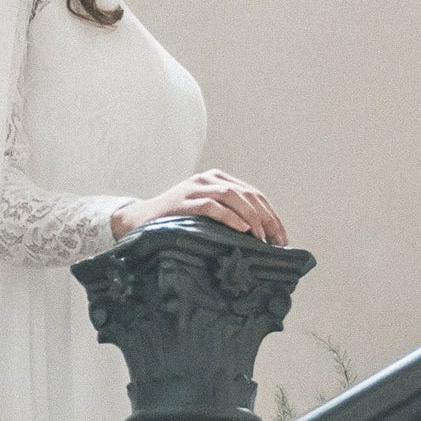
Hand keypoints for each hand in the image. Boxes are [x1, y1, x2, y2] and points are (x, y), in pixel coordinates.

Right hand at [111, 171, 286, 245]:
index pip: (253, 194)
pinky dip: (230, 217)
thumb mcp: (205, 214)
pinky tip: (242, 230)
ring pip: (233, 196)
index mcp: (217, 179)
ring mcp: (195, 188)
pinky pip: (212, 206)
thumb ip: (228, 215)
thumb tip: (259, 238)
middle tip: (275, 242)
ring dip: (251, 218)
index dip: (271, 215)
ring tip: (260, 237)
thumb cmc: (175, 222)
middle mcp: (208, 179)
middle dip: (266, 218)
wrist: (138, 220)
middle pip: (247, 194)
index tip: (281, 238)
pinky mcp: (184, 201)